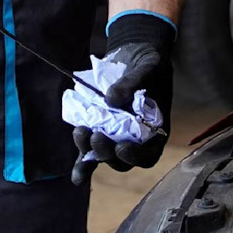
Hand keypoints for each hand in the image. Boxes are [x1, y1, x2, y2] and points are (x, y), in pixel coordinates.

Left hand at [72, 11, 175, 183]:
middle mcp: (136, 139)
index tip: (121, 147)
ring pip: (103, 156)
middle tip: (97, 136)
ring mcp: (116, 136)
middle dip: (107, 153)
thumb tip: (111, 99)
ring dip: (90, 151)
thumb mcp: (147, 67)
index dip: (135, 157)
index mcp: (155, 131)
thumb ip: (132, 83)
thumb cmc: (149, 64)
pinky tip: (76, 177)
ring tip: (81, 132)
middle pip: (121, 160)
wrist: (135, 55)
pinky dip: (83, 164)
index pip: (148, 155)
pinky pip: (90, 152)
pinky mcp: (100, 130)